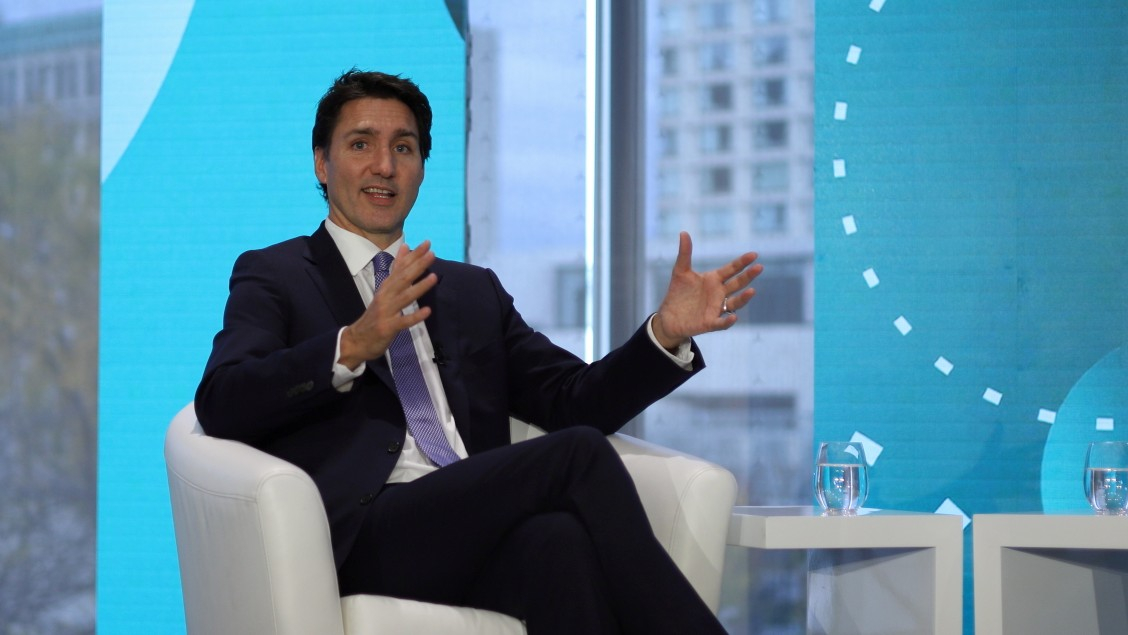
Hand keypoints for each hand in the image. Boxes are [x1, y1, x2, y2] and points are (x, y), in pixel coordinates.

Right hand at [338, 241, 437, 367]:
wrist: (357, 340)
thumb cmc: (375, 315)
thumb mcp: (385, 291)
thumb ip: (396, 270)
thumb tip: (405, 247)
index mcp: (386, 287)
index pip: (401, 267)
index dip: (414, 255)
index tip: (427, 243)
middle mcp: (385, 296)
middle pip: (403, 279)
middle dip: (418, 265)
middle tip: (432, 253)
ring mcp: (386, 312)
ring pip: (404, 297)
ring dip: (419, 287)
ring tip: (434, 277)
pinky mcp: (388, 327)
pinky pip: (403, 321)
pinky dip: (415, 316)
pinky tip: (427, 311)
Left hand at [651, 232, 761, 350]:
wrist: (668, 316)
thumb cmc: (678, 293)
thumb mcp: (680, 271)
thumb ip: (684, 254)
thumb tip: (684, 232)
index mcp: (714, 280)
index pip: (731, 269)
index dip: (742, 262)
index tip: (754, 255)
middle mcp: (719, 293)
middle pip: (737, 284)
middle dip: (748, 276)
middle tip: (759, 267)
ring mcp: (717, 308)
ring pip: (735, 303)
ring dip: (743, 298)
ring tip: (751, 291)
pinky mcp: (710, 323)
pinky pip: (722, 323)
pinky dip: (728, 321)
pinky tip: (733, 317)